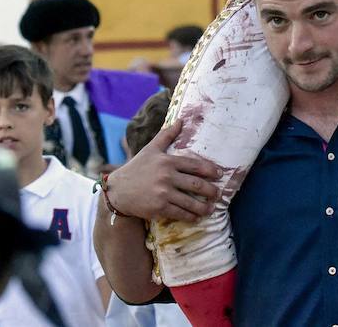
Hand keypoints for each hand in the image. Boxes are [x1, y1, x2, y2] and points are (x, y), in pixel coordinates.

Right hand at [101, 119, 221, 222]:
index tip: (219, 174)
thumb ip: (166, 135)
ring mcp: (163, 193)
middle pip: (196, 185)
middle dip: (211, 191)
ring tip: (211, 209)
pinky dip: (190, 216)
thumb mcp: (151, 149)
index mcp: (167, 161)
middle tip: (218, 194)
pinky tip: (196, 217)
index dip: (210, 170)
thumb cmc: (136, 168)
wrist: (118, 190)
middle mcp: (167, 177)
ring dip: (203, 207)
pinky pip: (179, 213)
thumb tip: (180, 120)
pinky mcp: (159, 208)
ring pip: (190, 202)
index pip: (194, 165)